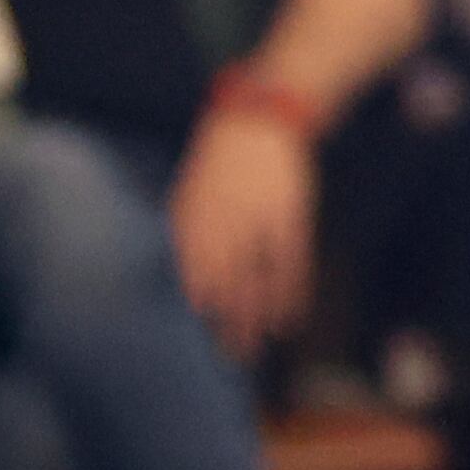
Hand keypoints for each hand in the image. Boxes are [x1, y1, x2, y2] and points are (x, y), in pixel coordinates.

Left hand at [171, 102, 316, 354]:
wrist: (262, 116)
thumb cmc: (224, 157)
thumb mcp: (194, 186)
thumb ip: (186, 226)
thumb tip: (179, 270)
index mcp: (195, 211)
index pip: (191, 267)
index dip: (196, 299)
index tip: (198, 327)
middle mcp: (223, 218)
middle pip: (222, 282)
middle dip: (225, 321)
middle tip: (229, 353)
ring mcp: (258, 218)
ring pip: (256, 279)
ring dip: (257, 316)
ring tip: (257, 345)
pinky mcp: (289, 216)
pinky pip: (290, 264)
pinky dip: (290, 293)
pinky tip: (289, 317)